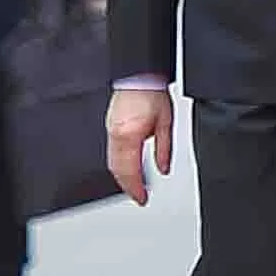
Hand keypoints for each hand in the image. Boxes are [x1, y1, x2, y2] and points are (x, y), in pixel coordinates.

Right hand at [107, 84, 173, 202]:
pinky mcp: (109, 126)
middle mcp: (116, 135)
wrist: (139, 76)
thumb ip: (164, 149)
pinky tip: (126, 169)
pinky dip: (118, 164)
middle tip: (138, 195)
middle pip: (117, 169)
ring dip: (121, 177)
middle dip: (128, 185)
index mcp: (129, 136)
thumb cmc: (152, 93)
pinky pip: (110, 152)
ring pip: (111, 162)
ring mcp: (110, 130)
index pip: (130, 170)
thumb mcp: (166, 122)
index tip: (142, 198)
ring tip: (133, 186)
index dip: (136, 188)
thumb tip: (163, 168)